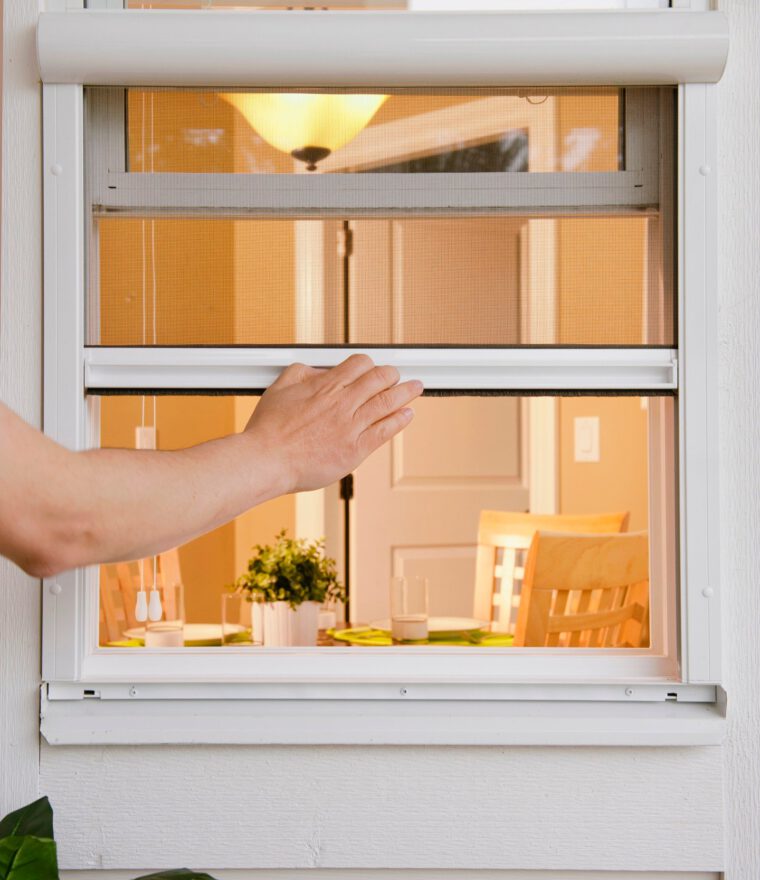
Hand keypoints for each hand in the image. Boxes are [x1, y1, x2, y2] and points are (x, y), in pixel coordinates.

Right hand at [244, 354, 422, 493]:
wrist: (268, 459)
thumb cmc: (269, 429)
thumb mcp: (280, 387)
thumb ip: (301, 373)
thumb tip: (317, 369)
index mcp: (325, 386)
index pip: (358, 364)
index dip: (369, 364)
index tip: (373, 367)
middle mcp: (342, 403)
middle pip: (378, 380)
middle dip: (392, 375)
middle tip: (399, 375)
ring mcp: (350, 426)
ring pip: (386, 403)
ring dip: (405, 392)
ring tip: (416, 387)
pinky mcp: (355, 449)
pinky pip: (384, 431)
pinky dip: (399, 420)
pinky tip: (408, 414)